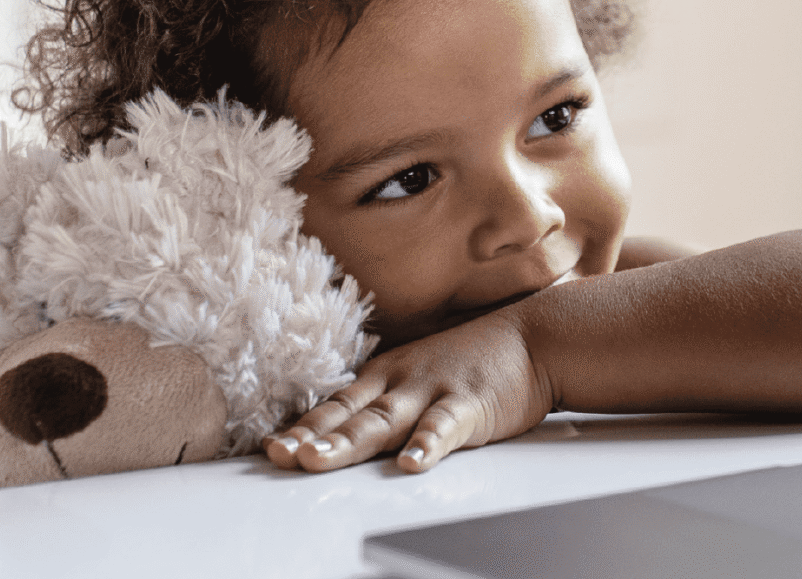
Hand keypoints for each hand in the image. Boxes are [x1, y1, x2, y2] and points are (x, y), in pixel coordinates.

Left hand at [263, 311, 552, 472]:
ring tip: (317, 460)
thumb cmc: (474, 360)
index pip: (334, 405)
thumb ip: (383, 399)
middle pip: (348, 414)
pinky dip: (426, 445)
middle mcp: (401, 383)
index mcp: (385, 376)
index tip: (268, 447)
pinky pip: (444, 427)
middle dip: (310, 436)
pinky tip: (410, 464)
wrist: (533, 337)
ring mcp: (433, 391)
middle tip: (277, 455)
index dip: (301, 427)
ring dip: (347, 441)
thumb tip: (340, 428)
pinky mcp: (469, 404)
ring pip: (383, 420)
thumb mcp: (418, 371)